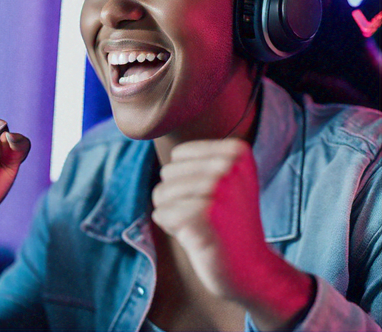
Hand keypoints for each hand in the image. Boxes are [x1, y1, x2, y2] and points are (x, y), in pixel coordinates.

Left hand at [152, 139, 313, 329]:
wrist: (253, 269)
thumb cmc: (231, 222)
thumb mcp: (229, 178)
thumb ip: (201, 159)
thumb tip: (155, 139)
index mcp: (237, 151)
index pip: (179, 155)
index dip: (184, 179)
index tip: (210, 197)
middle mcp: (229, 165)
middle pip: (167, 172)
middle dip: (176, 198)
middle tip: (206, 216)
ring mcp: (217, 189)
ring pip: (160, 192)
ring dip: (172, 214)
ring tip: (201, 225)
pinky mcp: (203, 215)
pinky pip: (161, 213)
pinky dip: (171, 228)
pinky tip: (196, 236)